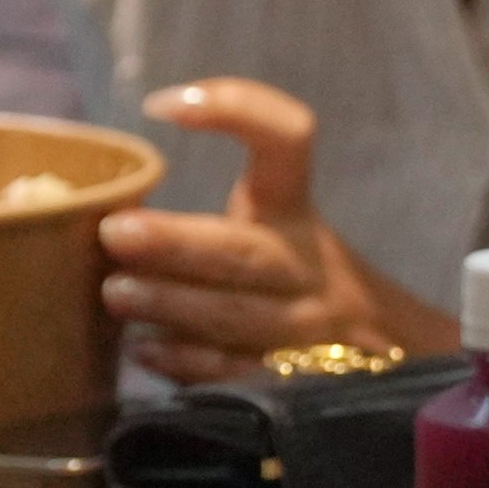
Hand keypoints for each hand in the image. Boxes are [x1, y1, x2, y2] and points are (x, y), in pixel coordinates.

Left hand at [100, 79, 448, 382]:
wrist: (387, 350)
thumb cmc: (292, 278)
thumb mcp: (274, 229)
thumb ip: (212, 223)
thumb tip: (101, 217)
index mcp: (293, 211)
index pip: (286, 140)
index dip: (234, 111)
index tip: (162, 106)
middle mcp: (304, 265)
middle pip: (248, 250)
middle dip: (179, 243)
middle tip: (116, 233)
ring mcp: (304, 329)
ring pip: (242, 316)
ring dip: (175, 305)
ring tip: (116, 294)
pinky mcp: (296, 381)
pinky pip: (240, 373)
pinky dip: (191, 363)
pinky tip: (145, 351)